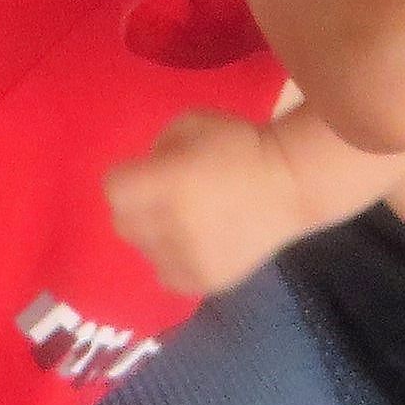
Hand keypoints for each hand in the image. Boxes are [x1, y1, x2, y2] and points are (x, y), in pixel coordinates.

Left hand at [105, 109, 305, 296]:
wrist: (291, 183)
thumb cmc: (240, 145)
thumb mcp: (191, 124)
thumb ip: (158, 149)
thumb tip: (144, 174)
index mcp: (167, 182)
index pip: (113, 190)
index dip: (127, 179)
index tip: (145, 174)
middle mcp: (171, 224)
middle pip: (124, 223)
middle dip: (138, 208)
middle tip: (164, 199)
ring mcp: (187, 258)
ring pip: (145, 251)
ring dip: (156, 235)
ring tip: (184, 222)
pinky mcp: (204, 280)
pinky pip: (168, 275)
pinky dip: (174, 260)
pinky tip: (193, 244)